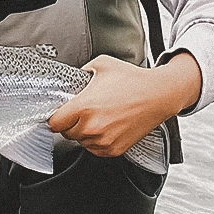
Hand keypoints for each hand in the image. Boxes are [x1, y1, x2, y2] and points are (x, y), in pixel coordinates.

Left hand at [48, 52, 200, 157]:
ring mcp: (103, 141)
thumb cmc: (133, 80)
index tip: (60, 113)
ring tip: (99, 117)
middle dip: (71, 123)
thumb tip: (73, 79)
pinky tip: (107, 126)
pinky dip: (97, 140)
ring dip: (84, 132)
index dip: (56, 117)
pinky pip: (95, 149)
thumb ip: (81, 71)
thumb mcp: (101, 64)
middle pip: (66, 133)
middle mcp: (92, 127)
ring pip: (81, 142)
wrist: (158, 95)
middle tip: (84, 111)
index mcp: (85, 107)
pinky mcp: (114, 150)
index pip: (54, 123)